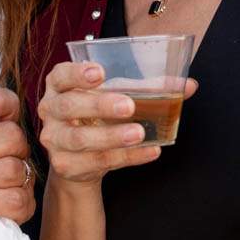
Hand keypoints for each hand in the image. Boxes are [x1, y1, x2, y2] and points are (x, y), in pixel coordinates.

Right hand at [36, 62, 198, 186]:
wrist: (79, 160)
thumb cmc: (99, 116)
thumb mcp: (117, 96)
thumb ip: (149, 88)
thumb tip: (189, 86)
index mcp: (59, 86)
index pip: (61, 75)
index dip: (77, 74)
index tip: (100, 73)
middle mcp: (50, 111)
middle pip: (69, 107)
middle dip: (100, 105)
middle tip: (129, 106)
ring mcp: (54, 140)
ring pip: (80, 139)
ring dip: (112, 136)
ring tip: (139, 133)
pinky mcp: (64, 165)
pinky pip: (97, 162)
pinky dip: (126, 157)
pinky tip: (149, 151)